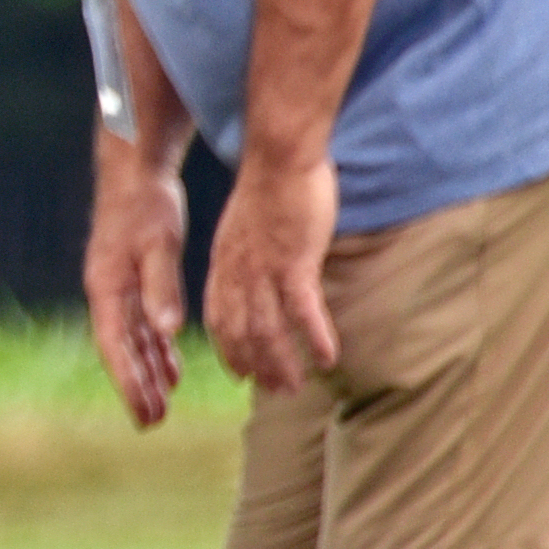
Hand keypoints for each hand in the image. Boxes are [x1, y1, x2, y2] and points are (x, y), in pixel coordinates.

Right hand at [83, 142, 190, 430]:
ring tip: (161, 406)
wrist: (133, 171)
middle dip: (135, 386)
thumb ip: (162, 288)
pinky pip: (142, 324)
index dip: (129, 382)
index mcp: (107, 288)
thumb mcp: (158, 245)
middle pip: (120, 351)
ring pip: (132, 341)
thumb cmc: (146, 205)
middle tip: (152, 423)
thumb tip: (167, 332)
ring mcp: (117, 287)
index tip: (144, 413)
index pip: (115, 346)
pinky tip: (171, 369)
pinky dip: (155, 349)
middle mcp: (107, 293)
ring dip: (146, 372)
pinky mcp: (130, 278)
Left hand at [205, 146, 344, 396]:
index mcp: (224, 263)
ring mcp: (264, 269)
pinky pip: (303, 311)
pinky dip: (313, 338)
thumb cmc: (270, 186)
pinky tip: (328, 358)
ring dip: (283, 363)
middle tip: (278, 391)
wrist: (279, 156)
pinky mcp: (294, 262)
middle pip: (242, 333)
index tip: (240, 373)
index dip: (229, 349)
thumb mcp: (245, 227)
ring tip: (297, 386)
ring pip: (269, 330)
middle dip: (257, 367)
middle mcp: (238, 272)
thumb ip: (248, 254)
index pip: (220, 318)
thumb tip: (262, 272)